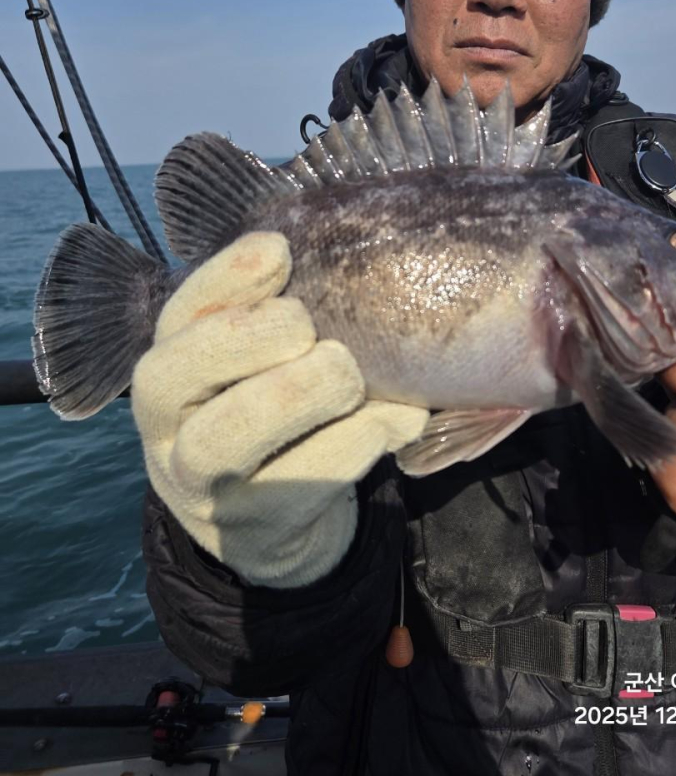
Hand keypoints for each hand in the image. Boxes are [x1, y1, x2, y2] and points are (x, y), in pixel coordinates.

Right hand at [131, 232, 428, 587]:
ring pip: (231, 432)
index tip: (283, 252)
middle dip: (261, 333)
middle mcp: (166, 427)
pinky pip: (305, 479)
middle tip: (314, 330)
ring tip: (350, 375)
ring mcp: (203, 487)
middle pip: (188, 366)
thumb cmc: (272, 412)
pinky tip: (401, 419)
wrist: (271, 525)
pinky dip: (362, 438)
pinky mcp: (255, 532)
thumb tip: (314, 255)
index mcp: (168, 366)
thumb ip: (273, 312)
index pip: (180, 310)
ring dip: (305, 390)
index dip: (230, 275)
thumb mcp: (258, 361)